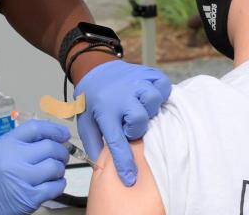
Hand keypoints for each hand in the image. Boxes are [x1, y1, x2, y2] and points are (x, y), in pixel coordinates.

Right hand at [0, 120, 69, 214]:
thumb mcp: (1, 149)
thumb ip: (24, 140)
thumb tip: (53, 135)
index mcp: (6, 144)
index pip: (35, 128)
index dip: (54, 129)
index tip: (63, 134)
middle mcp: (14, 159)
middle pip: (50, 147)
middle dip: (61, 151)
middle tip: (61, 155)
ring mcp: (23, 179)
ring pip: (55, 167)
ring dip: (60, 168)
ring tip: (54, 170)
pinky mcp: (30, 197)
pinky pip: (56, 187)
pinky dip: (59, 183)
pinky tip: (54, 182)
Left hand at [75, 60, 171, 186]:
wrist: (95, 69)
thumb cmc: (92, 99)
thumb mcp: (85, 121)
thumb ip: (92, 144)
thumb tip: (100, 168)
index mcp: (105, 111)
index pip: (116, 141)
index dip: (124, 162)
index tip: (130, 178)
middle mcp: (121, 96)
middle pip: (140, 119)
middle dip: (137, 128)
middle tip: (129, 125)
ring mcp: (135, 82)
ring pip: (153, 99)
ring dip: (149, 108)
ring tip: (141, 109)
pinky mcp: (146, 73)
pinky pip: (163, 84)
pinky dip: (161, 91)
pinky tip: (150, 98)